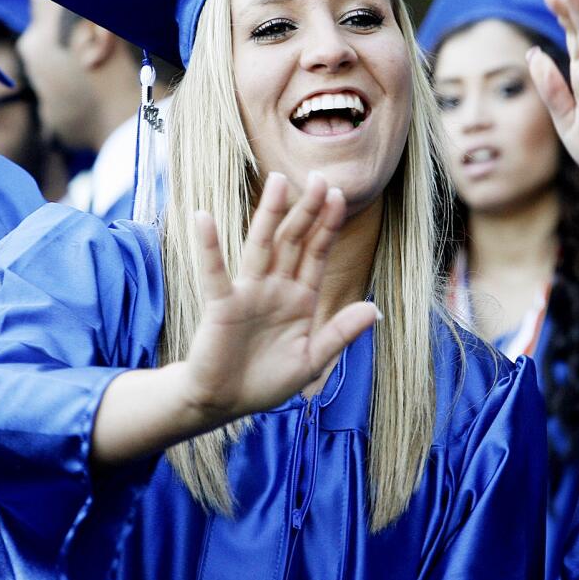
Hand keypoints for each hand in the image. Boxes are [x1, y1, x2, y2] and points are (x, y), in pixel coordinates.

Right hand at [182, 171, 378, 423]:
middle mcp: (275, 287)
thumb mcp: (311, 360)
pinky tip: (204, 218)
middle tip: (320, 176)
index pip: (317, 253)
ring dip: (270, 214)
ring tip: (279, 181)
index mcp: (300, 297)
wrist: (225, 403)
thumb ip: (340, 334)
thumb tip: (375, 310)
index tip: (339, 195)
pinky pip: (215, 273)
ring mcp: (248, 293)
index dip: (328, 225)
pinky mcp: (222, 305)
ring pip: (262, 246)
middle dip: (307, 210)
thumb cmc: (267, 380)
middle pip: (294, 240)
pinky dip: (209, 247)